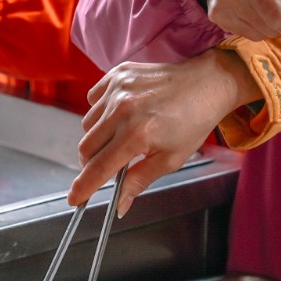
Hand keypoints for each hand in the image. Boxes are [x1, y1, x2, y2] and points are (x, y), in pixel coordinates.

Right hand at [68, 50, 261, 215]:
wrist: (206, 84)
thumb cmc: (192, 123)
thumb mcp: (169, 160)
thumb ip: (138, 182)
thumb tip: (120, 206)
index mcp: (137, 135)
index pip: (98, 168)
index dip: (83, 188)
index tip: (74, 199)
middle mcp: (122, 110)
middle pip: (86, 148)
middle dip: (91, 163)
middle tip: (109, 166)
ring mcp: (117, 89)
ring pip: (87, 125)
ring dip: (97, 138)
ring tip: (121, 136)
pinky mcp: (117, 74)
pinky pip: (93, 101)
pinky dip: (100, 113)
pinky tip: (120, 115)